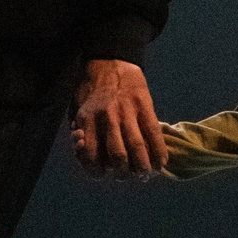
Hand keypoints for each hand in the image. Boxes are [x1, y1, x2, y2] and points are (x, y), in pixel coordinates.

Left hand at [71, 58, 166, 179]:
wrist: (110, 61)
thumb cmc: (92, 91)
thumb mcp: (76, 109)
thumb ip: (78, 132)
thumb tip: (82, 151)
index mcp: (87, 119)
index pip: (90, 155)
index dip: (96, 170)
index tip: (103, 173)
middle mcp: (107, 117)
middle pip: (117, 156)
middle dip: (123, 173)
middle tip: (126, 176)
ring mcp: (127, 111)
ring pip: (137, 147)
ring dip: (143, 167)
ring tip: (145, 175)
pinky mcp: (144, 105)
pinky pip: (154, 133)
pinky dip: (159, 151)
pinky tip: (161, 163)